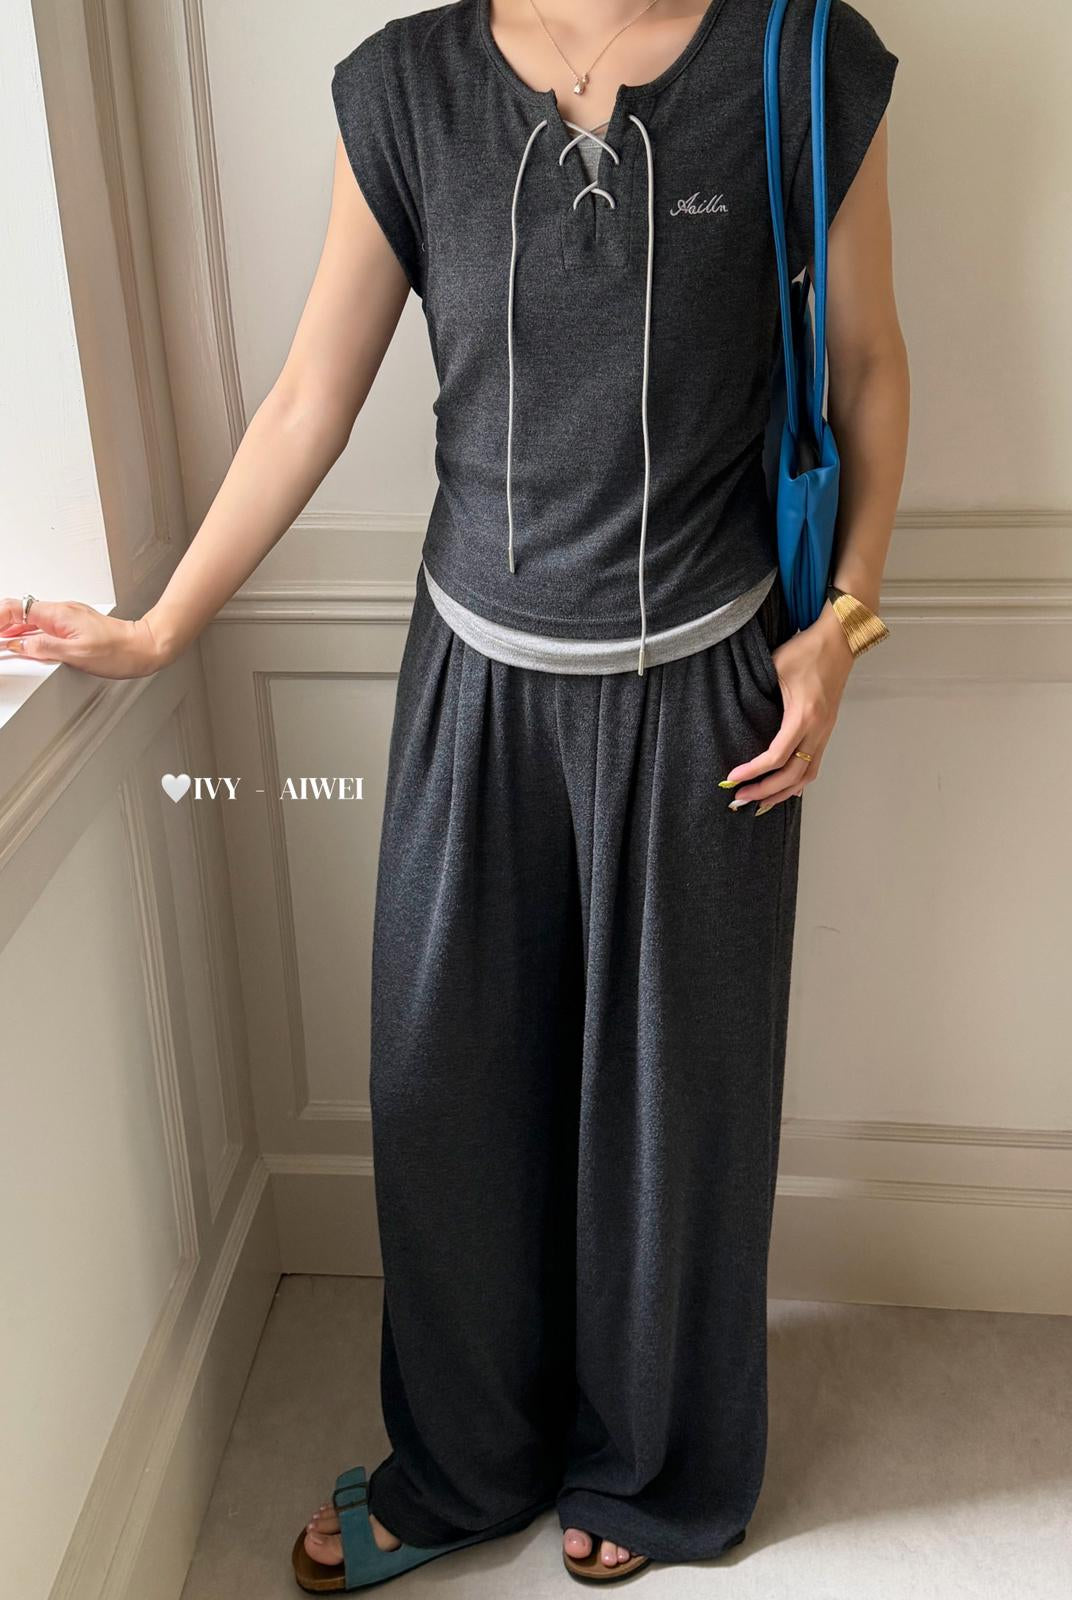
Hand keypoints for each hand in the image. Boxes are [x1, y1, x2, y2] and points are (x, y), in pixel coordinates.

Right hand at [0, 598, 165, 679]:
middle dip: (2, 625)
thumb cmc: (119, 651)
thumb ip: (44, 648)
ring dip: (14, 630)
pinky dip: (29, 634)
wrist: (145, 647)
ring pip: (31, 620)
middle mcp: (62, 611)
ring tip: (4, 643)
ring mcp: (68, 617)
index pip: (16, 610)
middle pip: (20, 613)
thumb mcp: (76, 654)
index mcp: (58, 614)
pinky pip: (44, 625)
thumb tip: (19, 646)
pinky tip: (26, 643)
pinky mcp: (75, 625)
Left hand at [720, 602, 854, 811]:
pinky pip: (813, 766)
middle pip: (792, 775)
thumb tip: (738, 716)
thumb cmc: (806, 650)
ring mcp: (825, 732)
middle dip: (765, 791)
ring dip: (782, 792)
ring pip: (806, 776)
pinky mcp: (826, 730)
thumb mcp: (775, 667)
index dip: (753, 771)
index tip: (732, 778)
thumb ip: (758, 693)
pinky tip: (784, 790)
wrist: (840, 640)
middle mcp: (818, 729)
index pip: (777, 756)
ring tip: (759, 803)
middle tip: (740, 799)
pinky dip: (797, 782)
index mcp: (804, 716)